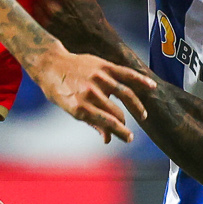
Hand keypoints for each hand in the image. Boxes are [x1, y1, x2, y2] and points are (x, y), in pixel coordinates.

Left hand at [32, 46, 155, 142]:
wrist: (51, 64)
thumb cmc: (60, 90)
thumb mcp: (71, 110)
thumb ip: (92, 122)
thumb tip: (108, 139)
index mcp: (80, 107)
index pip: (107, 123)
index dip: (120, 132)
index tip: (129, 138)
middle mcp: (90, 93)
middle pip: (116, 111)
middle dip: (123, 122)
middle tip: (128, 129)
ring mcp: (98, 78)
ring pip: (125, 94)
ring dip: (136, 106)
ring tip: (142, 115)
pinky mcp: (104, 66)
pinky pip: (126, 73)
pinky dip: (140, 80)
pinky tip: (151, 86)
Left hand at [33, 0, 118, 57]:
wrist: (95, 40)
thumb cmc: (92, 15)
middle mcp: (54, 8)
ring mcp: (48, 21)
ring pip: (36, 5)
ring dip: (42, 5)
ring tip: (52, 9)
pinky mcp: (45, 30)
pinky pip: (36, 17)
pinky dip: (41, 15)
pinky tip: (50, 17)